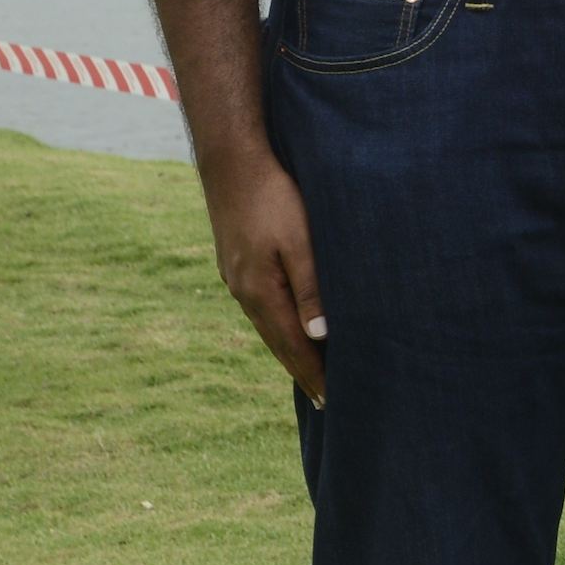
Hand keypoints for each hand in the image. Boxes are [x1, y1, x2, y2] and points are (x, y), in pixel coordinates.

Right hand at [200, 157, 328, 403]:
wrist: (233, 162)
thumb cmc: (275, 197)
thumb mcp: (301, 241)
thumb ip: (311, 287)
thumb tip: (319, 335)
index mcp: (260, 292)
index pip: (292, 346)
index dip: (312, 374)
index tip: (331, 402)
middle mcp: (244, 291)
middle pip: (278, 342)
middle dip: (303, 371)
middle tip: (325, 401)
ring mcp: (237, 278)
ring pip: (269, 325)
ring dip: (291, 350)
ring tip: (313, 372)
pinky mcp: (238, 264)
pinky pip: (264, 306)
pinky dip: (281, 325)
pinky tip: (292, 327)